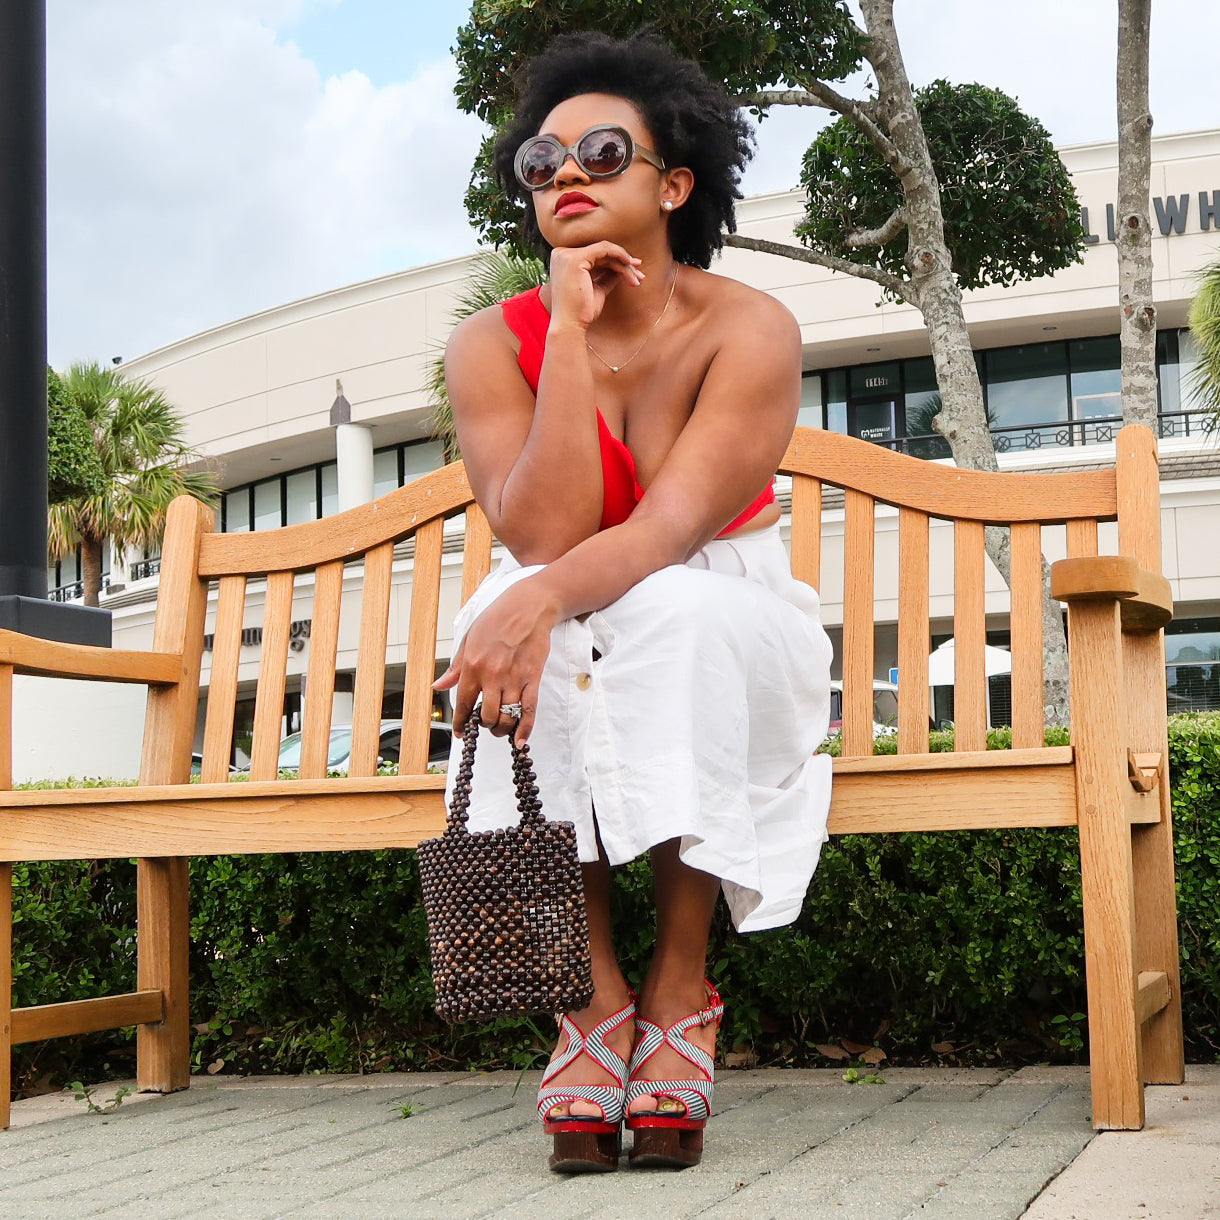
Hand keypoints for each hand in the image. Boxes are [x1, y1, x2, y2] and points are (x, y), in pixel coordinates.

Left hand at [433, 578, 559, 746]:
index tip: (461, 733)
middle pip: (488, 716)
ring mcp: (514, 678)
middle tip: (485, 724)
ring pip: (507, 716)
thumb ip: (455, 668)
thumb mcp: (468, 639)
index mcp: (472, 666)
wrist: (528, 606)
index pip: (464, 704)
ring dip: (502, 728)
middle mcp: (492, 675)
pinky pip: (528, 710)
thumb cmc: (497, 619)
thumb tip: (438, 686)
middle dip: (484, 726)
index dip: (461, 723)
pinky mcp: (533, 678)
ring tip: (500, 727)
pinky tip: (519, 741)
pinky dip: (524, 729)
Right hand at [549, 242, 643, 330]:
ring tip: (637, 278)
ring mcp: (567, 255)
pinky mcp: (574, 259)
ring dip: (624, 264)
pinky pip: (604, 250)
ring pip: (605, 251)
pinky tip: (630, 265)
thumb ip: (607, 275)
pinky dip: (620, 255)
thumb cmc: (582, 312)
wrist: (570, 326)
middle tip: (640, 275)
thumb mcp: (597, 288)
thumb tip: (624, 265)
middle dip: (623, 263)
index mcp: (564, 260)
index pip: (595, 256)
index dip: (616, 261)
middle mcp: (561, 254)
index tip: (633, 272)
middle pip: (601, 252)